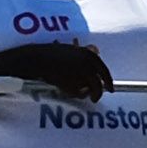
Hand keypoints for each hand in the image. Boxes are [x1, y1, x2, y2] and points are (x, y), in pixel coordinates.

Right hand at [0, 42, 114, 101]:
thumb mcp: (69, 48)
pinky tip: (66, 91)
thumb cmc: (51, 54)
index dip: (108, 81)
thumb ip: (83, 51)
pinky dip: (74, 94)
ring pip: (89, 90)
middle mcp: (86, 63)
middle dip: (99, 91)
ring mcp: (79, 74)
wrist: (35, 60)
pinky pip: (77, 93)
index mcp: (87, 54)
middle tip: (96, 99)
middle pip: (99, 83)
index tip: (110, 89)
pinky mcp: (70, 83)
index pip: (103, 70)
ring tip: (81, 96)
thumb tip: (97, 49)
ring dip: (86, 94)